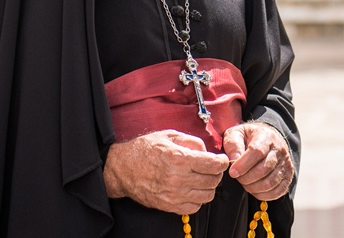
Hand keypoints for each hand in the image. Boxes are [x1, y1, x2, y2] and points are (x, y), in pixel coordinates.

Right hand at [103, 130, 229, 214]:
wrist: (122, 168)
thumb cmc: (143, 150)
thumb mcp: (168, 135)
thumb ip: (191, 141)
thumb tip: (206, 151)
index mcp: (179, 158)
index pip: (213, 165)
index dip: (222, 161)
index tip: (221, 159)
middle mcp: (178, 178)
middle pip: (213, 181)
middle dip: (216, 173)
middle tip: (212, 168)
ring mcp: (174, 194)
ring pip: (206, 196)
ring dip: (208, 187)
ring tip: (202, 178)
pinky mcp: (169, 206)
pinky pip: (194, 207)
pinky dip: (198, 199)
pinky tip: (192, 189)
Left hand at [223, 122, 293, 200]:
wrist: (267, 138)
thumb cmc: (248, 138)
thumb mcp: (237, 133)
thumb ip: (233, 144)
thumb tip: (234, 159)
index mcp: (266, 136)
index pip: (257, 152)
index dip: (243, 165)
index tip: (232, 172)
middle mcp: (279, 149)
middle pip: (263, 169)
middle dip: (246, 178)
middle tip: (237, 178)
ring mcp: (286, 163)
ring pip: (270, 182)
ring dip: (253, 187)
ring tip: (245, 183)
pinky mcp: (289, 175)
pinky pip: (278, 191)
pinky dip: (263, 195)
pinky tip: (254, 189)